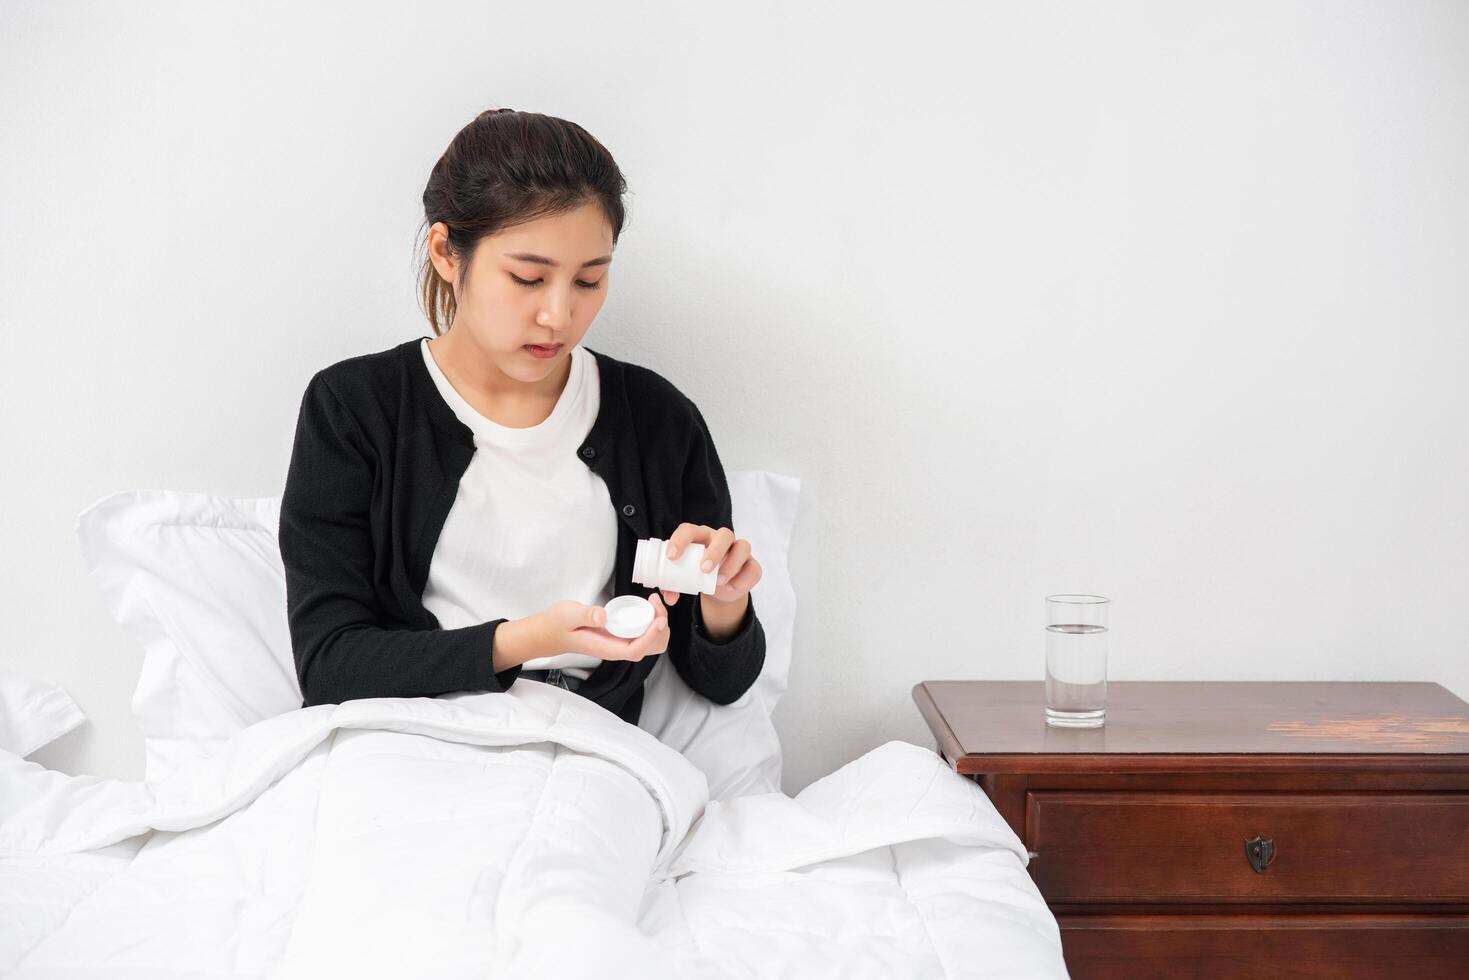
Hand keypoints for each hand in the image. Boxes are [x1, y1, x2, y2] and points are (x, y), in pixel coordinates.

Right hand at [531, 595, 669, 662]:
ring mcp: (619, 644)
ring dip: (659, 625)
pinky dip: (651, 622)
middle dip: (660, 628)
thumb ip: (584, 614)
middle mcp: (616, 649)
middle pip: (650, 648)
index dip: (651, 636)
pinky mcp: (619, 636)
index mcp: (606, 649)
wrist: (547, 632)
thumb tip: (603, 615)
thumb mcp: (567, 614)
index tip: (658, 618)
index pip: (636, 650)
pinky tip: (647, 607)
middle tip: (655, 603)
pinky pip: (643, 634)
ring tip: (653, 603)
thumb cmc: (556, 625)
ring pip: (651, 643)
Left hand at [658, 523, 761, 606]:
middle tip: (703, 569)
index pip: (690, 530)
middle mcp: (721, 539)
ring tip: (718, 582)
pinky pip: (753, 568)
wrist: (721, 588)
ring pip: (743, 547)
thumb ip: (674, 587)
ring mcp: (739, 551)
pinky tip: (731, 588)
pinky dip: (742, 580)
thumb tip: (670, 598)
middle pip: (724, 534)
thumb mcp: (684, 581)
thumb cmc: (698, 576)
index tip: (671, 557)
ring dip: (730, 565)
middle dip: (714, 551)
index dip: (680, 540)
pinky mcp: (752, 565)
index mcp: (700, 536)